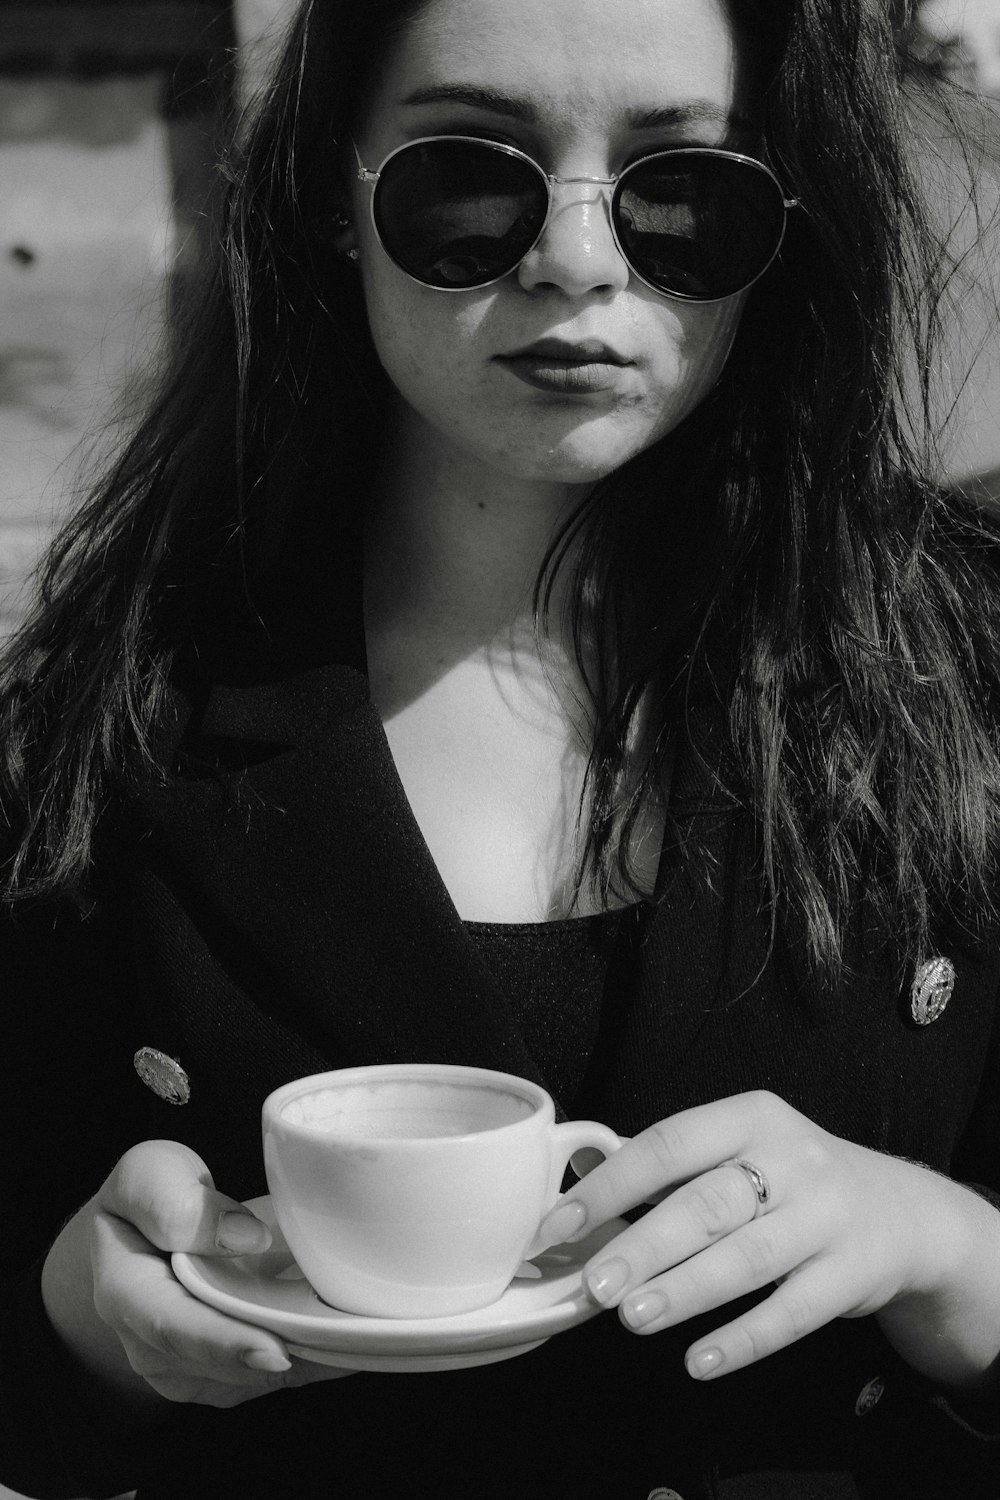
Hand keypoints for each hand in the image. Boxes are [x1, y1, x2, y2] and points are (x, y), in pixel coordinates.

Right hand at [42, 1140, 352, 1407]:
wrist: (145, 1238)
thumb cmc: (151, 1199)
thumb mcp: (149, 1175)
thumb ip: (174, 1200)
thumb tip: (243, 1237)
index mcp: (124, 1293)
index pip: (171, 1327)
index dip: (224, 1342)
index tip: (274, 1348)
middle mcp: (151, 1348)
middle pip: (221, 1364)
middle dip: (281, 1356)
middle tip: (340, 1345)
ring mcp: (190, 1370)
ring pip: (254, 1378)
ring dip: (304, 1359)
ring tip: (356, 1334)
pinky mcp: (226, 1376)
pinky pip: (273, 1376)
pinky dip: (314, 1359)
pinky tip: (351, 1336)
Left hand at [534, 1091, 999, 1385]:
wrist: (901, 1214)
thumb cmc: (791, 1181)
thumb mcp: (744, 1150)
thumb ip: (676, 1170)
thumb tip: (583, 1200)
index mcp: (750, 1117)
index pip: (668, 1144)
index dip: (610, 1186)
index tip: (559, 1225)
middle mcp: (792, 1159)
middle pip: (706, 1204)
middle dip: (644, 1245)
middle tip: (594, 1284)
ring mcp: (826, 1216)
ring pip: (748, 1258)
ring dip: (685, 1290)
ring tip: (633, 1318)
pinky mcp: (851, 1273)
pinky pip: (793, 1313)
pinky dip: (744, 1339)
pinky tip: (699, 1360)